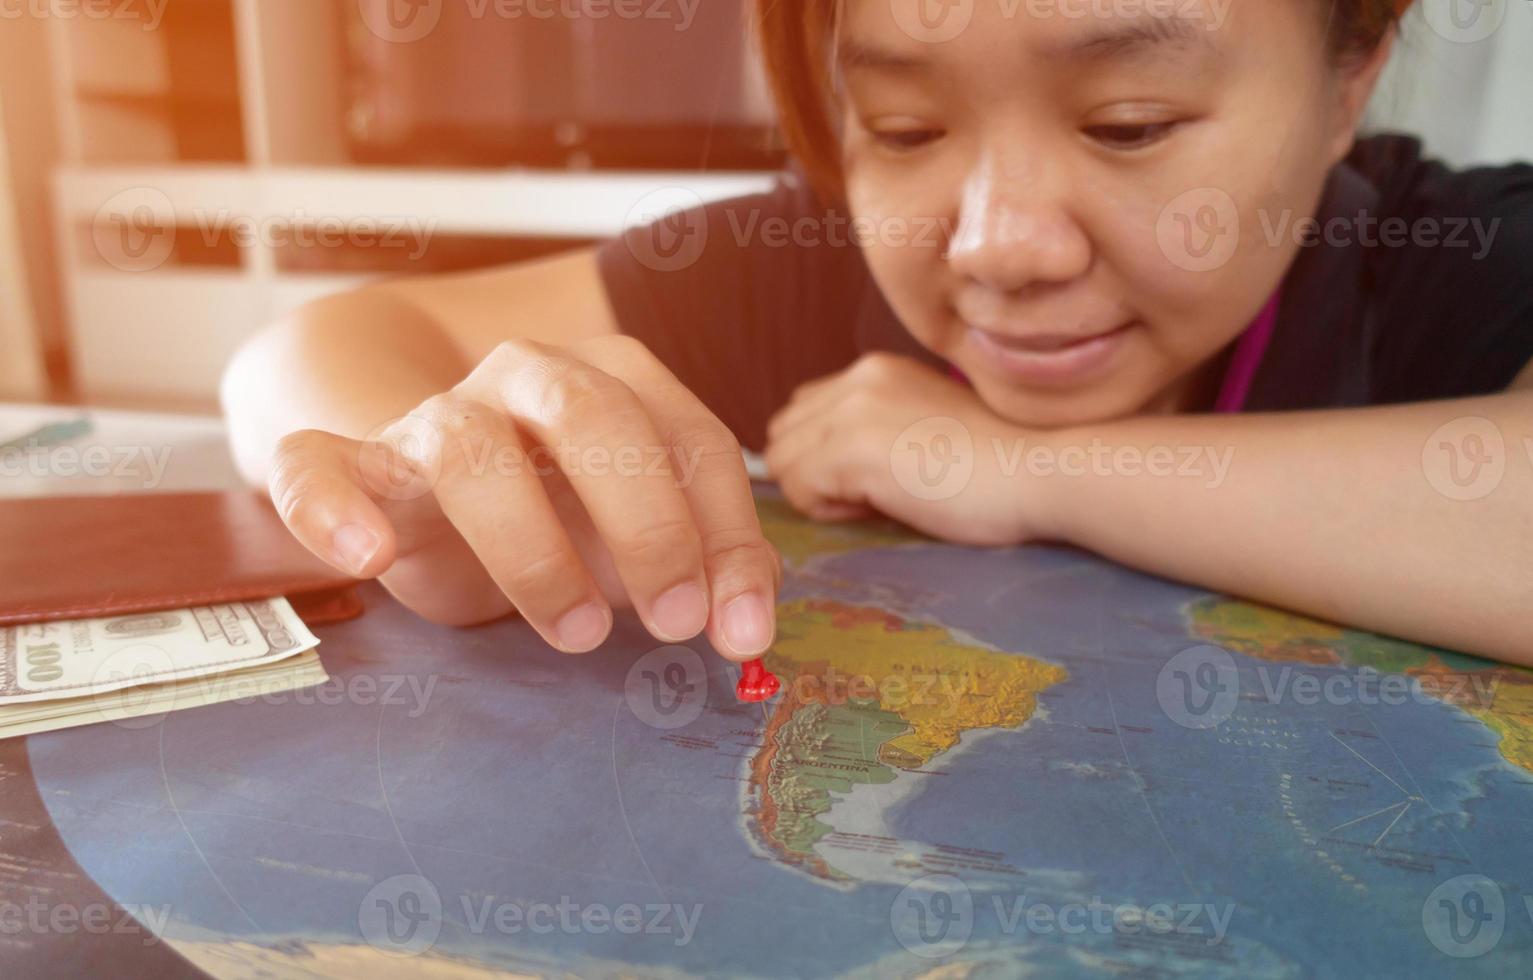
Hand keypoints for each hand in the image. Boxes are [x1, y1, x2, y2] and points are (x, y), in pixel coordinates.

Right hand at [267, 335, 779, 660]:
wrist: (425, 496)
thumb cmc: (555, 514)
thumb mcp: (636, 538)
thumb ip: (704, 562)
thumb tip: (750, 622)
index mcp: (615, 380)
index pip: (691, 438)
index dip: (727, 533)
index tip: (744, 629)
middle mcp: (528, 377)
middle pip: (593, 416)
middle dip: (647, 521)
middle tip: (675, 621)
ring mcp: (435, 416)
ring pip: (473, 448)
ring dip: (532, 545)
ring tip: (577, 630)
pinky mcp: (351, 464)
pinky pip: (317, 465)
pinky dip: (332, 505)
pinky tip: (367, 553)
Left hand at [764, 353, 1039, 545]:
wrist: (1039, 471)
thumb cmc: (996, 466)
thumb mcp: (924, 426)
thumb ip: (873, 429)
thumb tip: (818, 467)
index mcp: (875, 370)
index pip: (803, 412)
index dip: (826, 456)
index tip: (879, 476)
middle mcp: (858, 378)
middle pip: (782, 435)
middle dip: (813, 473)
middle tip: (874, 492)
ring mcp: (852, 410)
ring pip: (782, 462)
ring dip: (819, 493)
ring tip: (881, 498)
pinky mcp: (851, 448)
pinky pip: (796, 489)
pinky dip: (828, 510)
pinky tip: (883, 505)